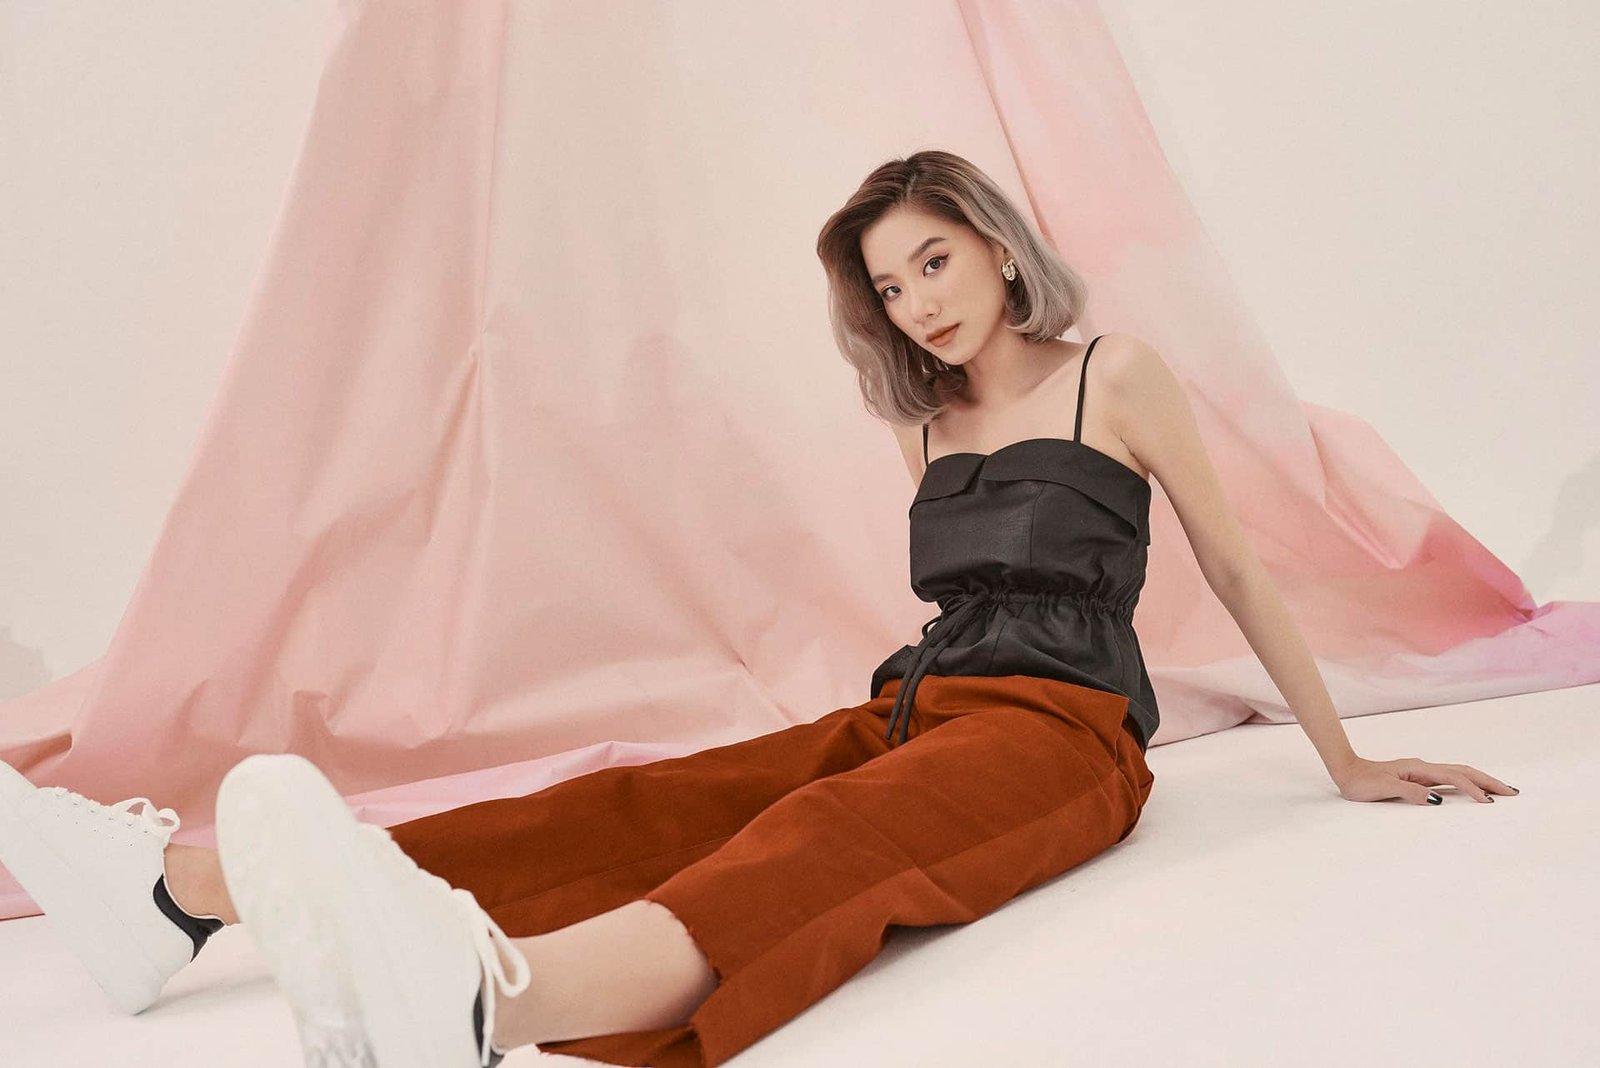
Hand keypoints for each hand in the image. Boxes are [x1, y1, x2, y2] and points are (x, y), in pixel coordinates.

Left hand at [1330, 756, 1519, 804]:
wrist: (1346, 771)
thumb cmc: (1362, 782)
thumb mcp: (1384, 789)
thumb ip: (1410, 793)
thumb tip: (1437, 800)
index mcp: (1419, 769)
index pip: (1454, 778)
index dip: (1473, 790)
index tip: (1489, 803)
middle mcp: (1424, 768)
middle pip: (1464, 772)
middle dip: (1488, 782)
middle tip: (1512, 792)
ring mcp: (1422, 772)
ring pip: (1459, 774)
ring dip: (1480, 781)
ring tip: (1500, 791)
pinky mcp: (1419, 778)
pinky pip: (1449, 780)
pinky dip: (1466, 784)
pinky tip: (1472, 791)